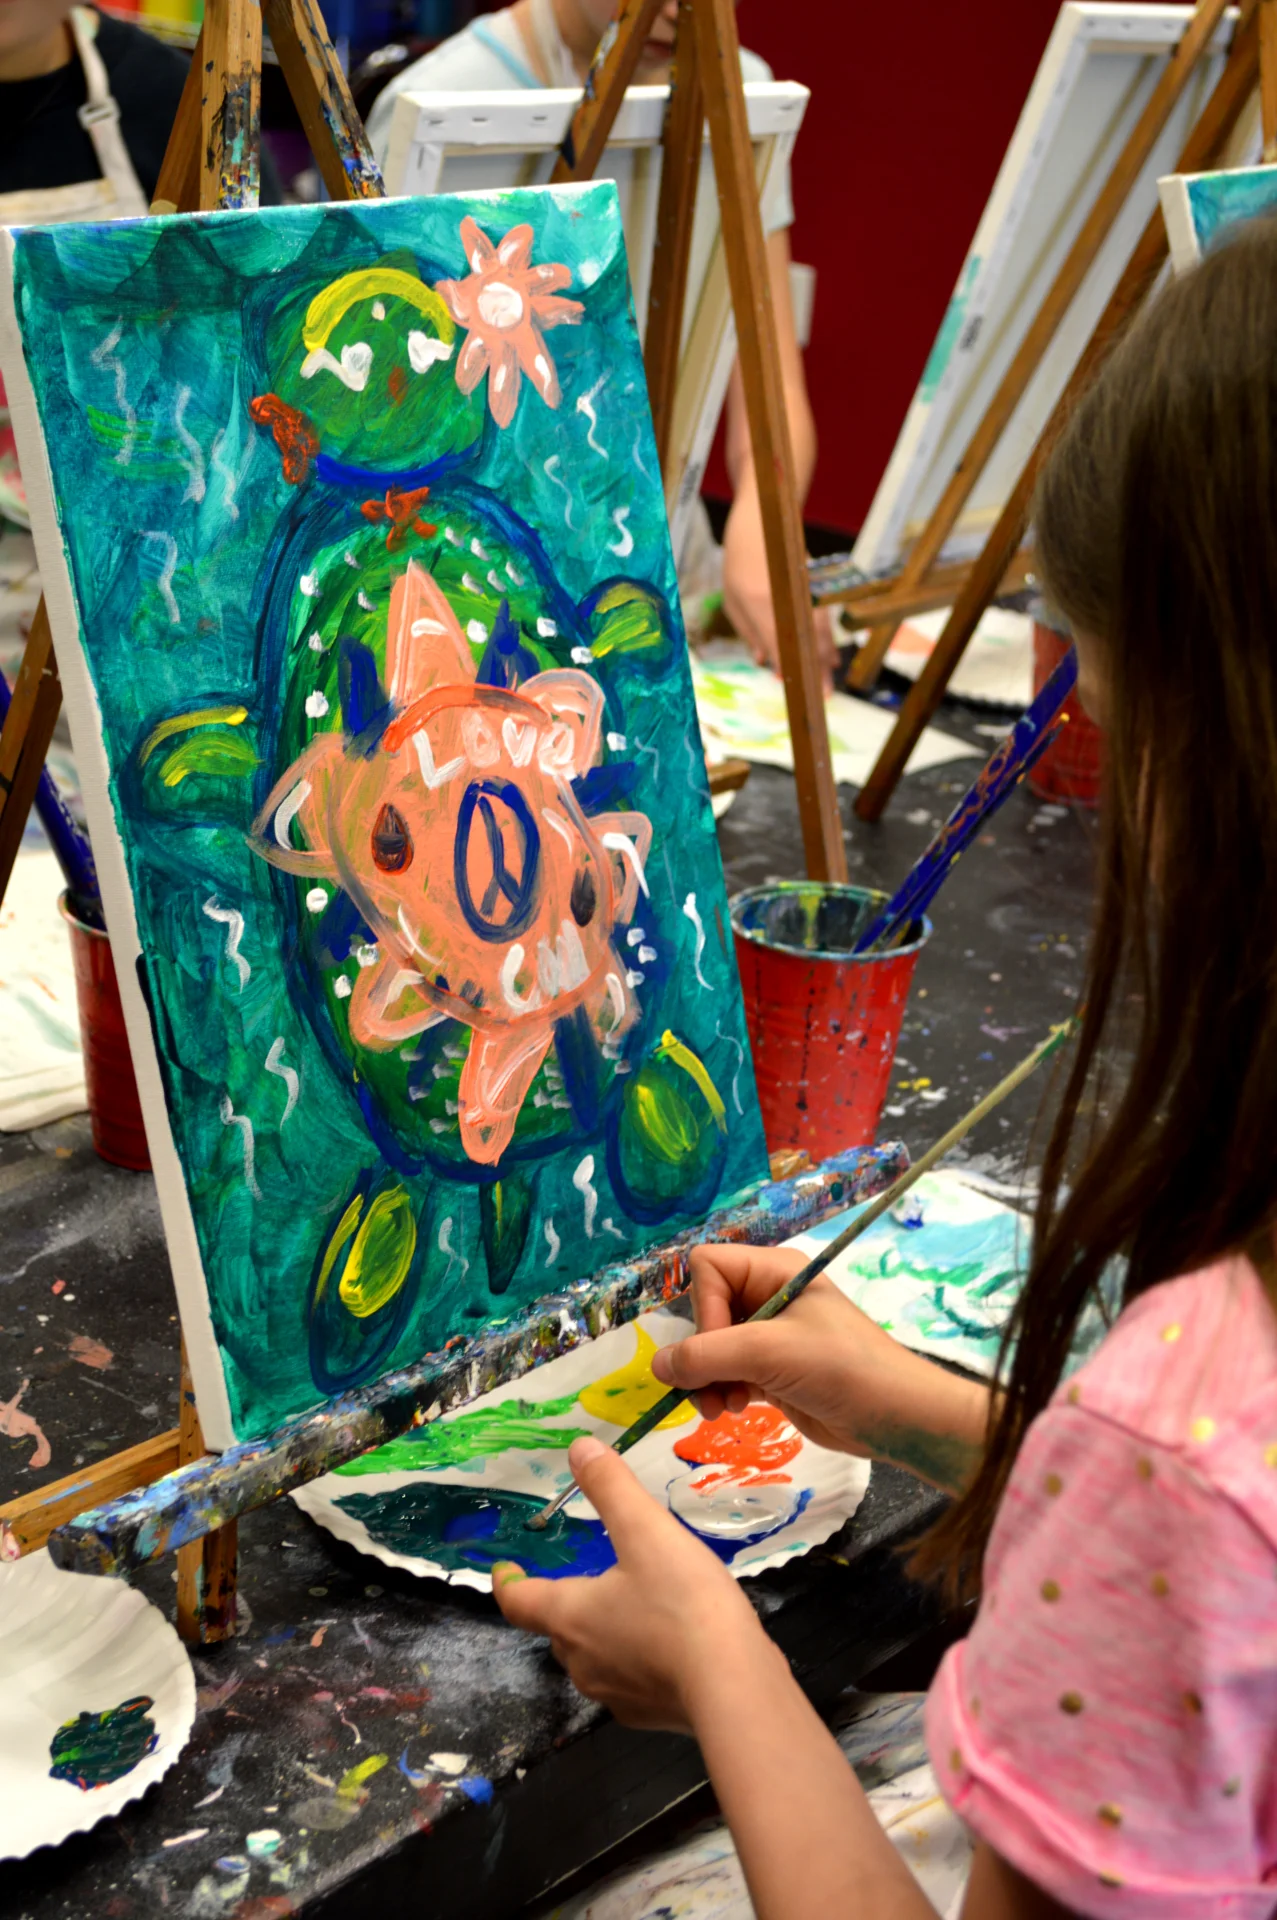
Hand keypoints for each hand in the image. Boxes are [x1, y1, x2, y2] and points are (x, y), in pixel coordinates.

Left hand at [492, 1435, 773, 1733]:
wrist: (734, 1686)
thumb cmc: (682, 1603)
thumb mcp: (646, 1531)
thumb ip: (611, 1487)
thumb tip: (578, 1447)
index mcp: (570, 1616)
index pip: (519, 1602)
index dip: (507, 1582)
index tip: (505, 1569)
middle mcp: (581, 1661)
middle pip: (558, 1628)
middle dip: (564, 1602)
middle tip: (588, 1575)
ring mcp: (615, 1694)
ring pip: (593, 1656)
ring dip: (602, 1630)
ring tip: (632, 1604)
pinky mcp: (649, 1714)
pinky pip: (629, 1679)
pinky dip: (636, 1657)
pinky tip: (668, 1642)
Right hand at [650, 1244, 989, 1489]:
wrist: (896, 1417)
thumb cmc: (842, 1368)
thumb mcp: (771, 1354)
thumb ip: (708, 1356)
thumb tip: (656, 1365)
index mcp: (774, 1271)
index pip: (708, 1268)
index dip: (703, 1308)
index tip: (722, 1347)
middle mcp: (769, 1295)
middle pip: (704, 1310)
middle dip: (702, 1353)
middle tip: (711, 1391)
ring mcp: (770, 1334)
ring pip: (711, 1347)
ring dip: (707, 1379)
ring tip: (721, 1409)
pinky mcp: (773, 1369)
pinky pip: (726, 1371)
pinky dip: (721, 1390)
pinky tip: (734, 1410)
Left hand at [721, 499, 837, 691]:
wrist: (762, 521)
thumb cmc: (738, 563)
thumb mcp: (733, 600)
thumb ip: (749, 632)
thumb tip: (764, 661)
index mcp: (759, 602)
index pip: (778, 642)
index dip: (789, 667)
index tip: (796, 687)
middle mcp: (785, 597)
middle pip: (805, 640)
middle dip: (816, 670)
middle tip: (824, 695)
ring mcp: (802, 590)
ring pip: (819, 630)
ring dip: (826, 657)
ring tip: (829, 677)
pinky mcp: (813, 586)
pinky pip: (823, 619)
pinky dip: (827, 639)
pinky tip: (830, 655)